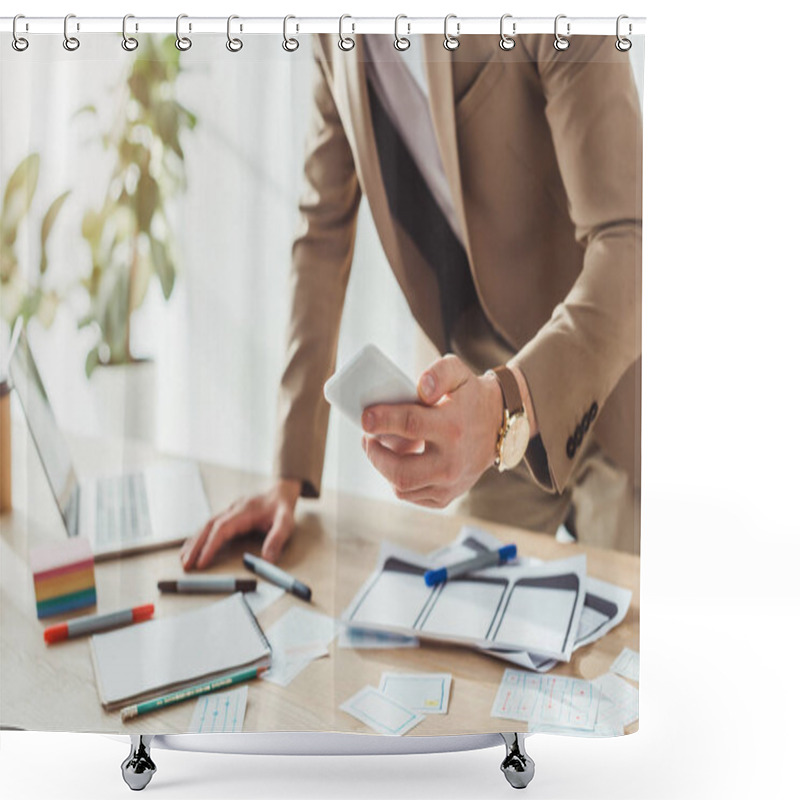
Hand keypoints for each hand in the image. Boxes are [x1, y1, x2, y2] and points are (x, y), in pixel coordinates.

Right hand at [179, 478, 301, 569]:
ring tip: (184, 558)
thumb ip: (277, 539)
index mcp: (244, 511)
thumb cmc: (281, 507)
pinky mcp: (228, 514)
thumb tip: (267, 559)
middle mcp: (233, 510)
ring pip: (206, 525)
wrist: (280, 490)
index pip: (222, 529)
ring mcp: (229, 511)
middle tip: (186, 564)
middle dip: (196, 546)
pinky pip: (210, 525)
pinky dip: (199, 536)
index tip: (201, 562)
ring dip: (194, 541)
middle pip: (208, 527)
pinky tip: (192, 546)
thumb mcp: (286, 522)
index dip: (210, 545)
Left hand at [361, 354, 502, 508]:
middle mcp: (452, 462)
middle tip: (367, 439)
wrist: (498, 426)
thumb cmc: (469, 397)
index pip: (410, 425)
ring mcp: (450, 484)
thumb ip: (439, 372)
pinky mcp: (446, 496)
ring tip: (380, 448)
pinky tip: (399, 461)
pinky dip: (398, 481)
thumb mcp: (457, 373)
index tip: (365, 418)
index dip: (382, 421)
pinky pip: (411, 496)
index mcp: (453, 428)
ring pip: (402, 488)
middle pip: (401, 471)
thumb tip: (421, 387)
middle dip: (375, 456)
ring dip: (383, 468)